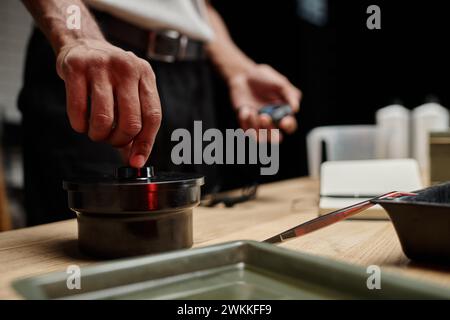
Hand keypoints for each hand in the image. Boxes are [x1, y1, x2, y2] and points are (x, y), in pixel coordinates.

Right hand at [56, 39, 161, 167]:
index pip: (153, 116)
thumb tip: (135, 158)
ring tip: (96, 131)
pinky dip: (79, 125)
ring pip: (104, 120)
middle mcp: (127, 68)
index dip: (145, 143)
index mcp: (146, 75)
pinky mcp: (76, 67)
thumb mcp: (130, 91)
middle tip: (111, 140)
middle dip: (119, 141)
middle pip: (131, 122)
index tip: (137, 160)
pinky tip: (81, 123)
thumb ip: (136, 121)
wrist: (82, 43)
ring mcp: (101, 66)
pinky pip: (78, 111)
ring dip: (98, 135)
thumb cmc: (110, 76)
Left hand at [228, 64, 301, 141]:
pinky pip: (246, 131)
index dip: (289, 126)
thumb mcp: (280, 83)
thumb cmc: (264, 77)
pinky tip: (245, 109)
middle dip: (270, 132)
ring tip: (252, 112)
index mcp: (283, 113)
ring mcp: (258, 123)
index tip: (284, 121)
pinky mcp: (245, 122)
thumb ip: (290, 94)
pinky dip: (246, 122)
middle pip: (275, 138)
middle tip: (264, 117)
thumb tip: (296, 109)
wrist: (244, 74)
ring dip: (256, 127)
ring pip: (260, 138)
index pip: (290, 126)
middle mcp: (272, 121)